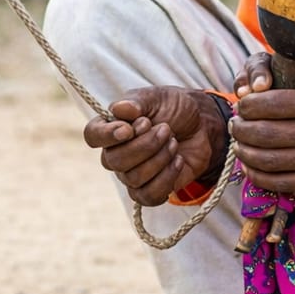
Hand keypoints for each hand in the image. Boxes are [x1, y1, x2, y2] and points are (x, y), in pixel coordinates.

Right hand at [82, 86, 228, 206]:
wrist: (202, 127)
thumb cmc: (175, 109)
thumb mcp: (158, 97)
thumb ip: (138, 101)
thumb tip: (119, 109)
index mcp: (112, 126)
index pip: (92, 136)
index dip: (107, 135)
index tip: (129, 129)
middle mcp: (115, 153)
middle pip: (114, 161)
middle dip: (145, 145)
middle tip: (166, 129)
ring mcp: (131, 174)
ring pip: (133, 178)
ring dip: (160, 158)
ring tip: (174, 142)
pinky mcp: (149, 190)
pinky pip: (148, 195)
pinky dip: (167, 178)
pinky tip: (178, 161)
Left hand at [232, 57, 294, 193]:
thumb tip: (280, 56)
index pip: (272, 104)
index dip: (248, 104)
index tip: (243, 103)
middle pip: (264, 132)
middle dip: (240, 127)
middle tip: (236, 122)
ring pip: (267, 159)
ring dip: (243, 150)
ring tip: (239, 141)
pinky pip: (279, 183)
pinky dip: (256, 174)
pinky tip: (250, 164)